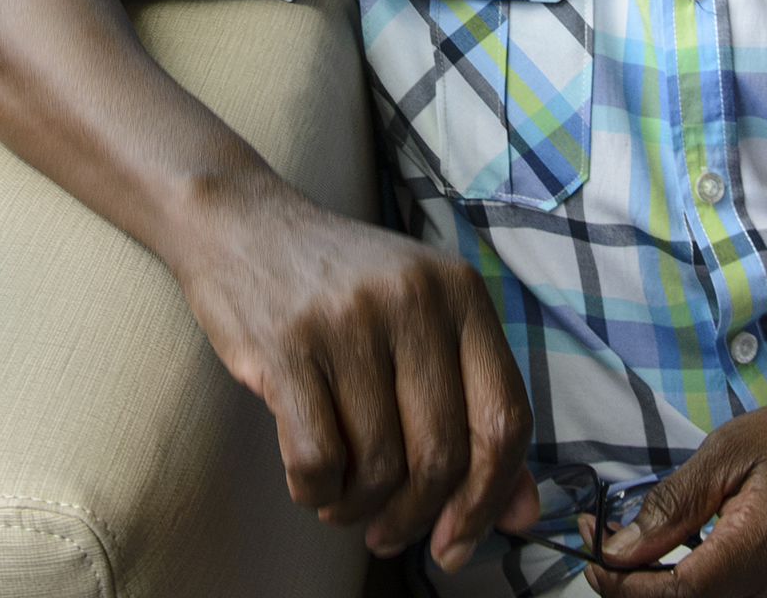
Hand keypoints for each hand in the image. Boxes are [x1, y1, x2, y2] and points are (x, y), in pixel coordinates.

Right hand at [162, 175, 541, 570]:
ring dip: (359, 507)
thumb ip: (476, 410)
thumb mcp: (422, 323)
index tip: (459, 542)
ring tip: (343, 501)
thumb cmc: (341, 286)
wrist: (242, 224)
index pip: (504, 418)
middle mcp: (414, 299)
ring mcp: (350, 320)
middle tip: (390, 535)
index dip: (490, 498)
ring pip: (377, 464)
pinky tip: (312, 484)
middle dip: (417, 516)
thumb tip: (524, 513)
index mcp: (461, 293)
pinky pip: (317, 458)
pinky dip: (316, 491)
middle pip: (442, 453)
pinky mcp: (288, 344)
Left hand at [584, 392, 766, 597]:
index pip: (677, 594)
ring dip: (657, 590)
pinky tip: (671, 555)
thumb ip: (674, 504)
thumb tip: (621, 548)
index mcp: (761, 548)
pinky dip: (686, 590)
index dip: (623, 582)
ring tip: (634, 545)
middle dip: (632, 588)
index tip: (594, 548)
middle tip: (605, 541)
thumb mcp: (729, 452)